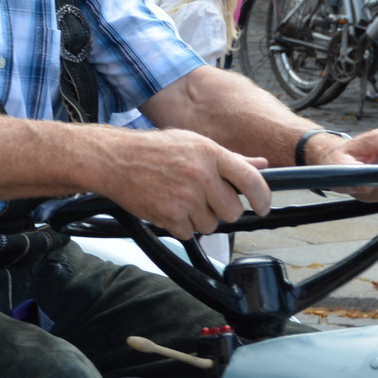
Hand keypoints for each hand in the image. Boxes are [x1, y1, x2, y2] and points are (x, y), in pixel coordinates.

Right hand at [98, 129, 270, 240]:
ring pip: (210, 225)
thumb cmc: (155, 150)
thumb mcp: (194, 143)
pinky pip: (188, 233)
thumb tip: (261, 164)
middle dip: (222, 211)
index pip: (251, 180)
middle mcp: (201, 174)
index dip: (262, 198)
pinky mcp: (170, 215)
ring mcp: (185, 196)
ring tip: (180, 199)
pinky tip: (168, 207)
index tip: (262, 207)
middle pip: (232, 211)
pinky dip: (180, 226)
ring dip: (199, 219)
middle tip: (205, 200)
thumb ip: (230, 158)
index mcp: (210, 153)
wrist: (116, 159)